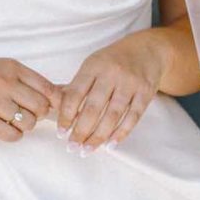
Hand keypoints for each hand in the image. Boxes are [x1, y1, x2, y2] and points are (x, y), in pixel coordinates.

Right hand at [0, 55, 58, 142]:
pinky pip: (13, 135)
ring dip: (24, 125)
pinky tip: (3, 126)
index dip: (54, 102)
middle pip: (41, 107)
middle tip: (26, 113)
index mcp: (12, 68)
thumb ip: (28, 80)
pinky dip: (13, 134)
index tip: (50, 107)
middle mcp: (4, 83)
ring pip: (29, 123)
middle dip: (38, 114)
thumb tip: (62, 96)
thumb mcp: (3, 68)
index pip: (48, 89)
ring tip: (11, 119)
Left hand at [55, 32, 162, 149]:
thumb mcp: (93, 65)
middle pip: (93, 108)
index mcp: (93, 66)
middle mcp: (111, 73)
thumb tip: (52, 106)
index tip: (61, 133)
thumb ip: (75, 85)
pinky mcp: (146, 92)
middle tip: (72, 148)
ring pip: (112, 116)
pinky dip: (120, 133)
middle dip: (81, 131)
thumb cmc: (113, 61)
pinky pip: (133, 117)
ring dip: (98, 137)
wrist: (148, 49)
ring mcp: (130, 83)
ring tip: (87, 150)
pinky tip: (110, 145)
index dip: (66, 116)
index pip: (75, 94)